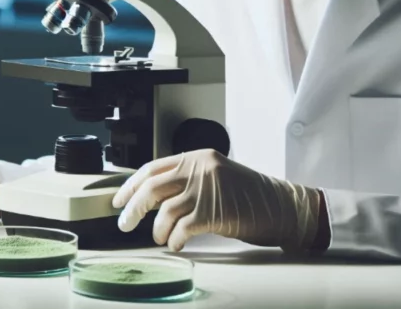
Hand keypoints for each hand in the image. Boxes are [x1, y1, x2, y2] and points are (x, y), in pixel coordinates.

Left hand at [112, 149, 321, 251]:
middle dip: (133, 208)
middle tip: (124, 224)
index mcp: (197, 156)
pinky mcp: (214, 212)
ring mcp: (206, 189)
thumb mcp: (215, 176)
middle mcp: (199, 168)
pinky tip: (177, 244)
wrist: (282, 206)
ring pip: (164, 211)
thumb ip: (187, 179)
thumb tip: (153, 198)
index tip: (118, 200)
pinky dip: (174, 239)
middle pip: (152, 188)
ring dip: (157, 230)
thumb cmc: (250, 196)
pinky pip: (181, 228)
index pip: (152, 168)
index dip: (130, 185)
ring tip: (161, 238)